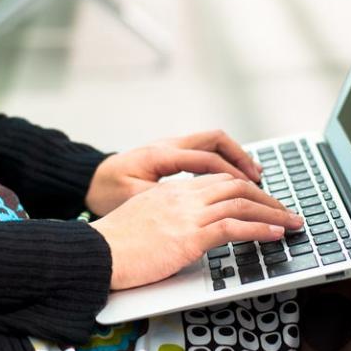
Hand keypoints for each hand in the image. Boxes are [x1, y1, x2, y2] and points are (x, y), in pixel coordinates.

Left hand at [85, 130, 262, 215]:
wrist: (88, 181)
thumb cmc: (106, 192)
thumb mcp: (131, 199)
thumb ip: (163, 200)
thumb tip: (194, 208)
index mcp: (161, 155)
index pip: (207, 159)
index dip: (233, 175)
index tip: (252, 190)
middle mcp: (169, 145)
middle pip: (217, 141)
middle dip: (242, 160)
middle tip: (261, 182)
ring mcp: (172, 147)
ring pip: (213, 143)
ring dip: (236, 159)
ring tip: (256, 179)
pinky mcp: (172, 154)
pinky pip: (204, 152)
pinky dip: (224, 162)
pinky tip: (235, 179)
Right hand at [89, 173, 302, 289]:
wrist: (95, 252)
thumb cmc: (114, 245)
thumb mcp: (145, 220)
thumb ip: (168, 217)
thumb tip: (185, 232)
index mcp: (173, 191)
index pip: (219, 180)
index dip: (246, 189)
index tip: (262, 201)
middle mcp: (184, 196)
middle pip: (237, 185)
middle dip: (267, 198)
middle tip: (286, 211)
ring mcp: (188, 214)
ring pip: (242, 202)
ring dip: (273, 213)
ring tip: (292, 223)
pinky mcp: (190, 236)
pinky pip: (235, 227)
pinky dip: (261, 229)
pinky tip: (275, 235)